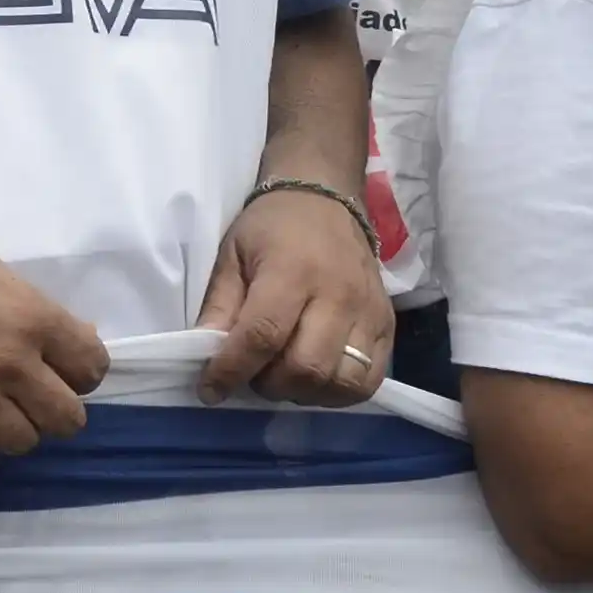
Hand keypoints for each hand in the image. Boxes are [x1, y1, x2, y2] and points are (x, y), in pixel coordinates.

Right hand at [0, 210, 110, 467]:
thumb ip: (33, 312)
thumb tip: (70, 343)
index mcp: (33, 316)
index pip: (93, 368)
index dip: (80, 375)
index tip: (59, 373)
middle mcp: (13, 361)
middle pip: (68, 419)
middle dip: (53, 412)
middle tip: (27, 400)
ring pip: (23, 443)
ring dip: (10, 430)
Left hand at [196, 182, 393, 405]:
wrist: (326, 199)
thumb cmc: (271, 227)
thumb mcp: (232, 255)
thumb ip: (220, 306)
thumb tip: (204, 354)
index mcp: (292, 271)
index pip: (263, 335)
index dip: (233, 370)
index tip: (211, 389)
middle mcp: (337, 296)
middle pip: (306, 368)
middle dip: (270, 385)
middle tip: (253, 373)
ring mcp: (369, 313)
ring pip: (341, 383)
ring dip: (305, 393)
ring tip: (285, 376)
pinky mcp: (388, 326)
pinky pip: (369, 381)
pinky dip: (338, 393)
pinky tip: (316, 378)